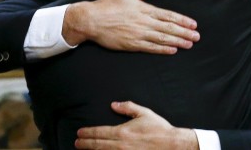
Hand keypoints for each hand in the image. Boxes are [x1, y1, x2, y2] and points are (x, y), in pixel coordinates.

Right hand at [63, 0, 199, 53]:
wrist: (91, 20)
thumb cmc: (107, 5)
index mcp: (144, 9)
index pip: (168, 15)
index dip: (182, 20)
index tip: (193, 24)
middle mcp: (144, 22)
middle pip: (168, 28)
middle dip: (184, 32)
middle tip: (197, 37)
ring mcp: (138, 34)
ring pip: (162, 39)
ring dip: (177, 41)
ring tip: (189, 44)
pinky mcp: (131, 44)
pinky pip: (151, 48)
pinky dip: (163, 49)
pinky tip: (173, 50)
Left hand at [75, 101, 198, 149]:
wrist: (173, 145)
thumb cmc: (159, 129)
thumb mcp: (144, 113)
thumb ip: (128, 107)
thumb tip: (114, 104)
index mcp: (123, 132)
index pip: (99, 132)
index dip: (88, 133)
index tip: (79, 133)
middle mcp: (121, 145)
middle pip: (98, 145)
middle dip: (85, 144)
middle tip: (77, 143)